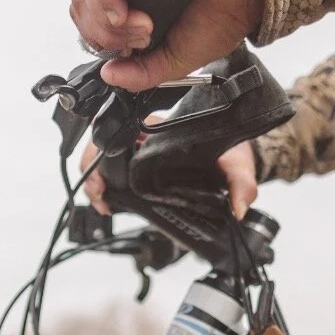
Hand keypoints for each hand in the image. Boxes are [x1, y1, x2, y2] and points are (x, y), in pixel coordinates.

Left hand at [70, 0, 260, 90]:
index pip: (86, 5)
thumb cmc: (217, 17)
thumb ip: (140, 73)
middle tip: (139, 38)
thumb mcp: (172, 58)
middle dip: (103, 27)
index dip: (96, 32)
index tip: (125, 49)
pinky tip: (125, 9)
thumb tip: (108, 74)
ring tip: (142, 26)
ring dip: (106, 12)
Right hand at [81, 137, 258, 220]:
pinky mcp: (140, 171)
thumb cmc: (230, 157)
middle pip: (105, 145)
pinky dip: (104, 187)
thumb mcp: (236, 167)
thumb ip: (241, 184)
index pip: (122, 128)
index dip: (105, 148)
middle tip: (99, 193)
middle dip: (93, 169)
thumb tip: (238, 206)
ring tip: (102, 202)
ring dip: (95, 179)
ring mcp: (140, 154)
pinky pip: (114, 174)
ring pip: (103, 160)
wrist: (233, 164)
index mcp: (162, 128)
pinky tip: (107, 203)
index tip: (105, 174)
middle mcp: (146, 138)